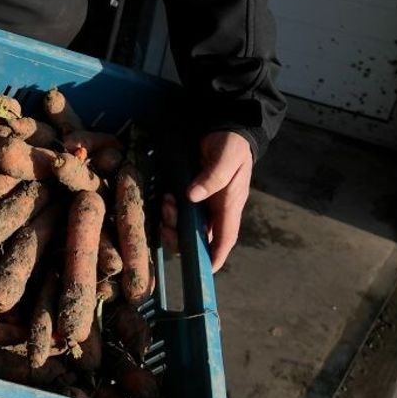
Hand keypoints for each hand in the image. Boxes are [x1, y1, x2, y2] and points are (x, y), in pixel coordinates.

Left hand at [160, 131, 252, 272]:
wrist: (223, 126)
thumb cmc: (231, 144)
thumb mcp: (226, 157)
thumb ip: (213, 176)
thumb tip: (193, 196)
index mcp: (229, 205)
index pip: (225, 238)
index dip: (216, 256)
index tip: (206, 271)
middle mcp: (215, 210)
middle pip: (198, 238)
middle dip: (180, 236)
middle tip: (168, 220)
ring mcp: (202, 204)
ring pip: (184, 227)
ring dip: (171, 222)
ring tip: (166, 202)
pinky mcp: (189, 195)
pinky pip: (176, 212)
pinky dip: (167, 210)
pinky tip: (165, 197)